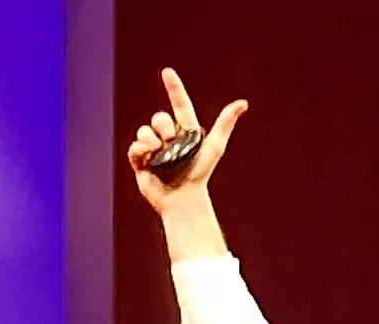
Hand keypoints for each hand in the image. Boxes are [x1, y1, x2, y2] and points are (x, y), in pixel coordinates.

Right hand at [125, 67, 244, 210]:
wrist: (184, 196)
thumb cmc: (201, 173)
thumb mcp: (215, 146)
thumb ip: (225, 123)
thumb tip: (242, 103)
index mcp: (185, 130)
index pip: (179, 103)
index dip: (174, 87)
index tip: (167, 72)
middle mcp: (168, 136)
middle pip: (159, 118)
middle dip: (164, 127)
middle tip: (171, 141)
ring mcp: (154, 148)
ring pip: (144, 130)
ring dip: (151, 140)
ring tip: (159, 152)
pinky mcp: (141, 160)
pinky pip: (135, 146)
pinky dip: (141, 150)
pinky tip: (148, 159)